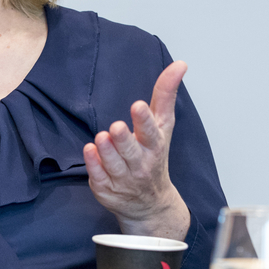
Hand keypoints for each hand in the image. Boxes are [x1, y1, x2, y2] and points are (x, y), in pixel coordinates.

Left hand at [83, 61, 190, 239]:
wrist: (150, 204)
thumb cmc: (154, 156)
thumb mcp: (163, 126)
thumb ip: (165, 94)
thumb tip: (179, 64)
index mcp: (155, 146)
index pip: (151, 133)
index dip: (144, 120)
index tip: (138, 106)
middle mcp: (140, 164)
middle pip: (131, 151)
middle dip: (124, 139)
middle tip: (115, 127)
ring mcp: (123, 178)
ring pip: (113, 164)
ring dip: (106, 151)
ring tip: (101, 138)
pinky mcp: (107, 188)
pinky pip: (98, 177)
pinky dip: (93, 165)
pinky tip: (89, 150)